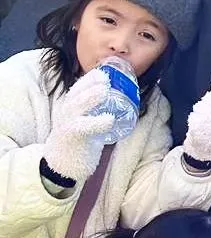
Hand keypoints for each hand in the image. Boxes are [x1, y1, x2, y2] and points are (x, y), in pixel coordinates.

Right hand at [44, 68, 114, 183]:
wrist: (62, 166)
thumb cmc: (78, 142)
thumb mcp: (86, 122)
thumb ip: (96, 112)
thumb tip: (120, 101)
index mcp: (70, 108)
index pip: (78, 88)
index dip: (90, 78)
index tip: (104, 71)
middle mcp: (66, 114)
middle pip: (76, 94)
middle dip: (90, 83)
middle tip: (106, 78)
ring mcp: (67, 125)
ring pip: (76, 107)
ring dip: (90, 97)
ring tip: (105, 91)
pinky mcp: (71, 139)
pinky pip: (82, 128)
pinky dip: (96, 122)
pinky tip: (110, 120)